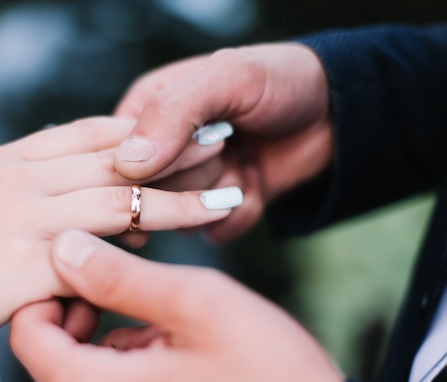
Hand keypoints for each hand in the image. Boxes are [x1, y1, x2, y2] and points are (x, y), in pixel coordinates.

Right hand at [0, 117, 236, 381]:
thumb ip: (30, 193)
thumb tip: (84, 200)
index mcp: (9, 160)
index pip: (91, 132)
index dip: (143, 131)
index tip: (183, 132)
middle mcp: (19, 178)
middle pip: (116, 156)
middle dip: (174, 151)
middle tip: (221, 148)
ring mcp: (22, 219)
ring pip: (120, 199)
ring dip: (177, 199)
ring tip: (224, 198)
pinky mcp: (24, 267)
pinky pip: (97, 255)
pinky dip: (137, 253)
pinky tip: (168, 254)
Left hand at [11, 230, 343, 381]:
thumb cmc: (265, 370)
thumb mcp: (194, 305)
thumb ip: (121, 276)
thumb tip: (63, 245)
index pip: (25, 332)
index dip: (48, 286)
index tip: (88, 260)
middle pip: (45, 346)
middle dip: (75, 301)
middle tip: (119, 271)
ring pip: (75, 358)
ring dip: (100, 321)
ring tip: (147, 298)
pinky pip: (103, 377)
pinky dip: (120, 345)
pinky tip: (161, 328)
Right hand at [114, 43, 333, 241]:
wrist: (334, 113)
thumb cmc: (280, 81)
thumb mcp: (227, 78)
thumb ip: (172, 112)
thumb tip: (126, 165)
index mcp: (142, 112)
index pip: (115, 158)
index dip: (158, 161)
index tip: (207, 140)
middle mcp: (156, 153)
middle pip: (147, 195)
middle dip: (199, 175)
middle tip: (230, 144)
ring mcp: (183, 187)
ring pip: (178, 221)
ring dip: (222, 194)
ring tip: (244, 160)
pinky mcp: (211, 214)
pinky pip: (211, 235)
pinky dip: (241, 215)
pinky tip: (256, 185)